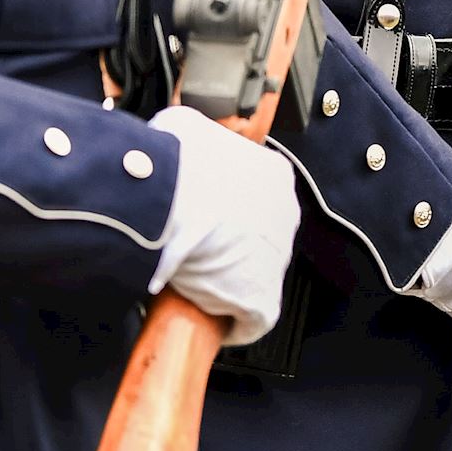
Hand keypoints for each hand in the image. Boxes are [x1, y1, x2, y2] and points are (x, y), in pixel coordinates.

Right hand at [147, 106, 300, 345]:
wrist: (165, 199)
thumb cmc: (174, 163)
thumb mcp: (183, 127)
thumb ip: (191, 137)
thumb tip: (176, 139)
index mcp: (274, 174)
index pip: (254, 198)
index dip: (225, 211)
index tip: (202, 218)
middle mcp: (285, 213)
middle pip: (257, 237)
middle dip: (229, 245)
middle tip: (192, 250)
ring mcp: (278, 256)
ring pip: (253, 274)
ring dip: (227, 281)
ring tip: (193, 284)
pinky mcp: (263, 297)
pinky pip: (251, 318)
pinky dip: (231, 323)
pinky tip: (209, 322)